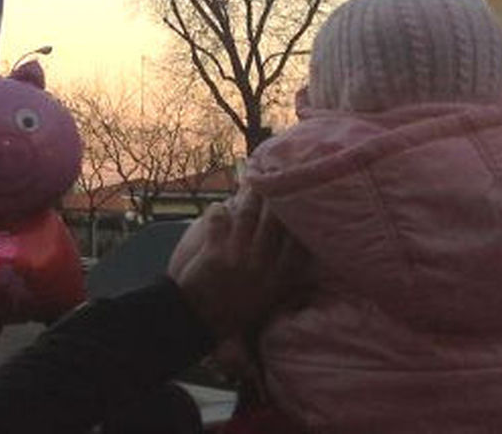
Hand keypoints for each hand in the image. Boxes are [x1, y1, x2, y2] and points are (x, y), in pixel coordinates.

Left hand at [168, 193, 308, 340]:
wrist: (197, 321)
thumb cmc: (234, 312)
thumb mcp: (268, 301)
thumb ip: (284, 279)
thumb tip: (305, 262)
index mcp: (278, 279)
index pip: (297, 243)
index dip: (299, 219)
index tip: (300, 200)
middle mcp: (262, 266)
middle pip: (273, 222)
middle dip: (274, 198)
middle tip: (275, 179)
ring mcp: (238, 258)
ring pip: (247, 216)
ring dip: (249, 197)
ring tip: (251, 184)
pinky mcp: (214, 253)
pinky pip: (218, 221)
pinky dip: (218, 210)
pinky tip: (218, 206)